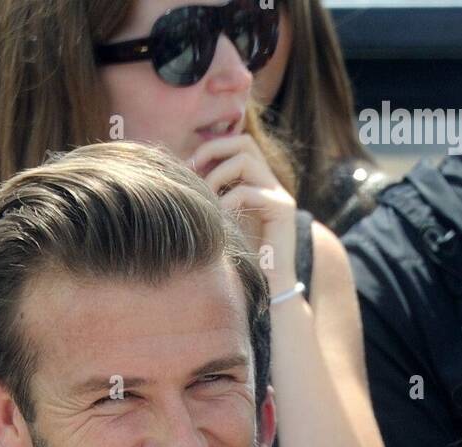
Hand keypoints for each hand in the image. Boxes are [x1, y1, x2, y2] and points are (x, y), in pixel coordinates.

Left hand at [189, 132, 296, 293]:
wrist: (266, 290)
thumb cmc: (237, 261)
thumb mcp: (218, 222)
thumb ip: (208, 197)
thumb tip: (179, 172)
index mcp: (255, 182)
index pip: (237, 143)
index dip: (211, 147)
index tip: (186, 167)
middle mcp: (270, 183)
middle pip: (244, 141)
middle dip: (213, 149)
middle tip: (190, 170)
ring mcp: (279, 194)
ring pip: (246, 159)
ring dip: (217, 175)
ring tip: (205, 199)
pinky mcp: (282, 210)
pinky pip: (250, 191)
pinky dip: (228, 202)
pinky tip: (219, 220)